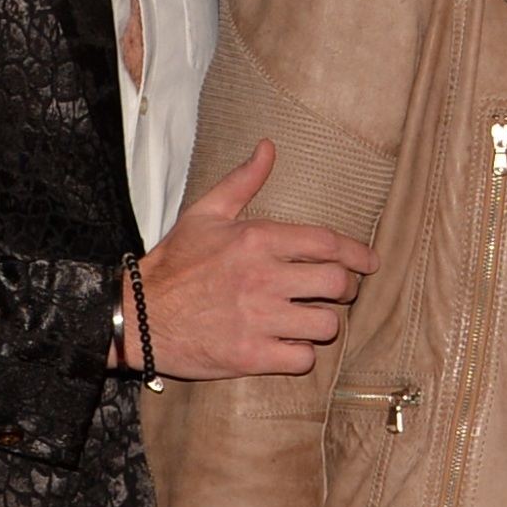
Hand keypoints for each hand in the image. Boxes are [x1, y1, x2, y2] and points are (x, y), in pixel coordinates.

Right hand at [124, 142, 378, 379]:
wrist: (135, 316)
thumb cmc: (174, 264)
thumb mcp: (205, 214)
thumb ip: (243, 181)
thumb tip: (268, 148)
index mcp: (257, 240)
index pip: (329, 244)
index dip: (358, 254)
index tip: (370, 263)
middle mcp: (263, 278)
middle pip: (338, 284)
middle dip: (348, 289)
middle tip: (341, 293)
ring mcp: (258, 319)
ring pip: (327, 325)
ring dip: (325, 324)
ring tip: (313, 320)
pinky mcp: (249, 356)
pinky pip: (302, 359)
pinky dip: (302, 354)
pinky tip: (291, 346)